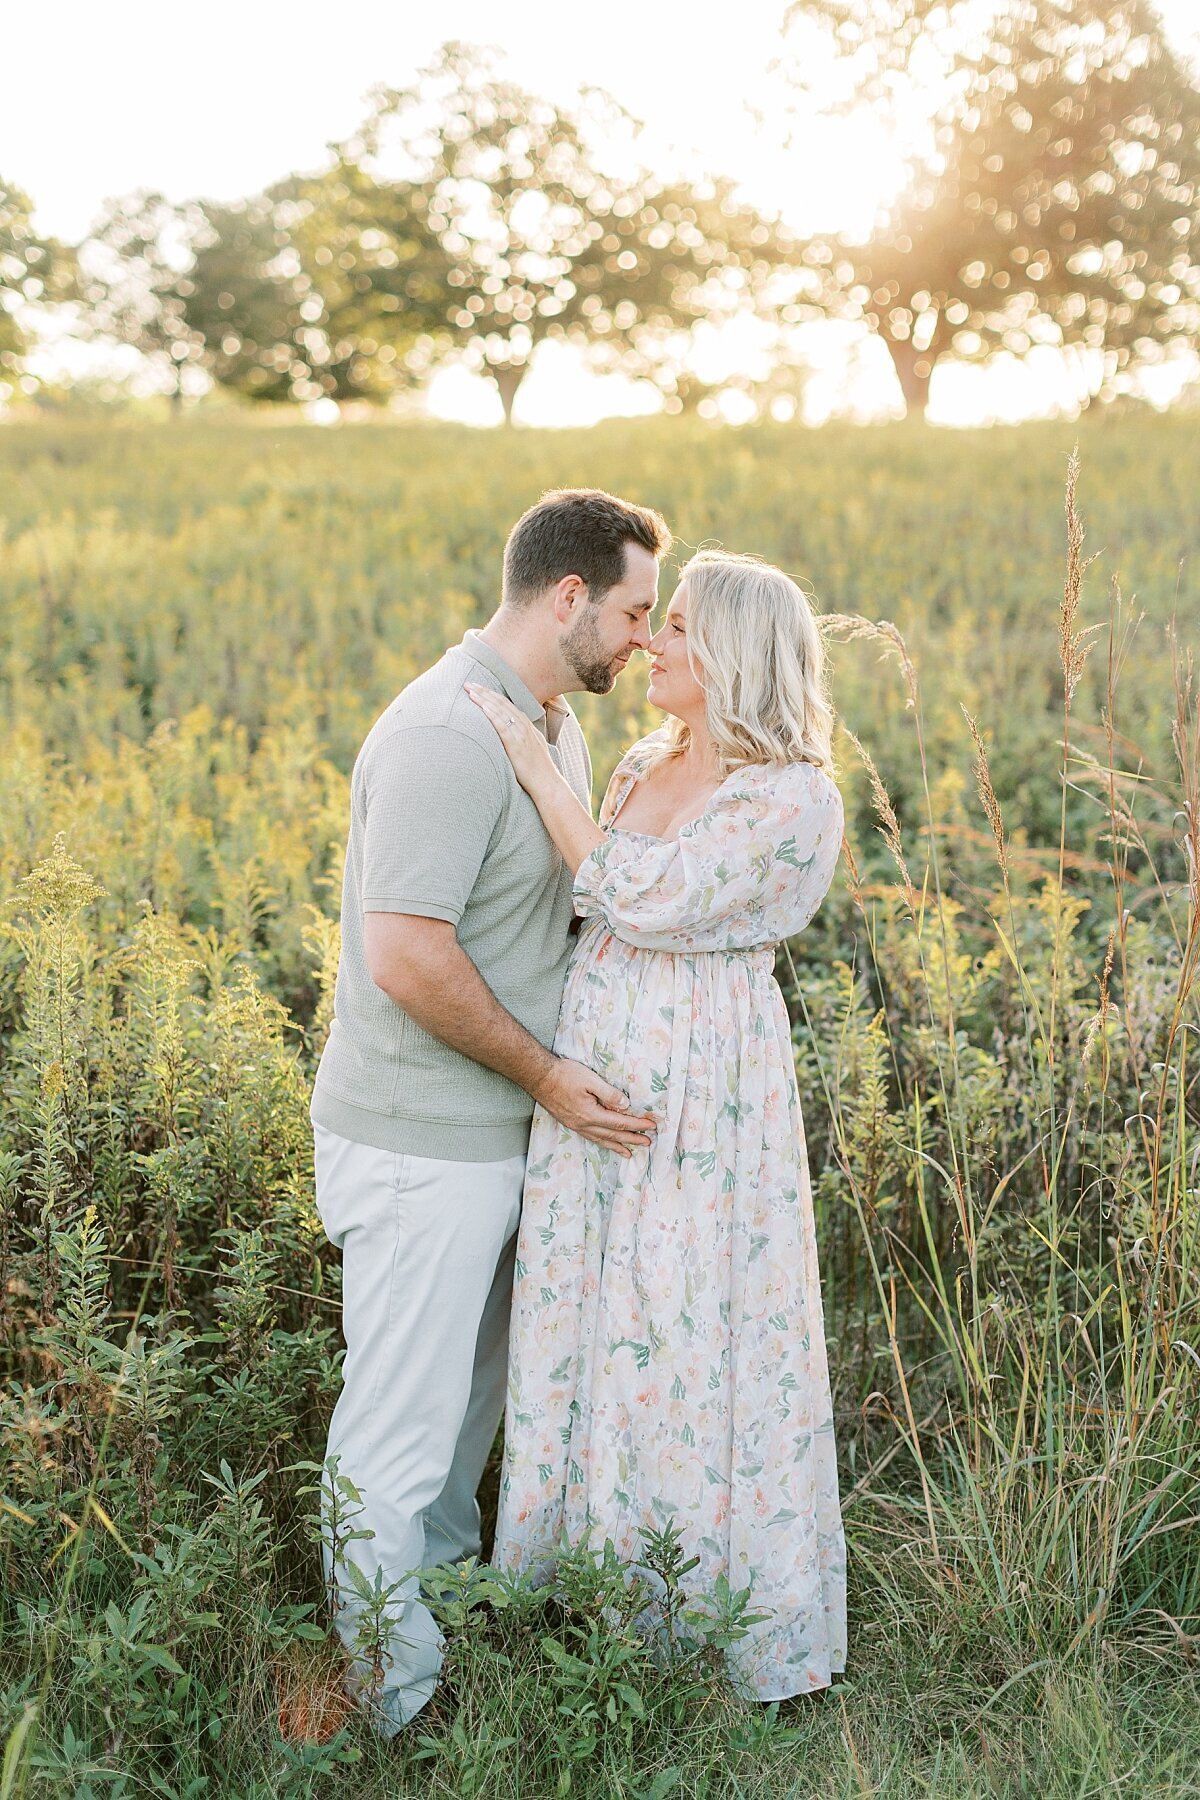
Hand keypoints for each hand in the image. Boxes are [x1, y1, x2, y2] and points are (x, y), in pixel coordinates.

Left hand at [465, 682, 555, 795]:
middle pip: (501, 703)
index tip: (477, 687)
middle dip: (484, 691)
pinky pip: (502, 726)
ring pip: (500, 711)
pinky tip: (483, 707)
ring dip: (484, 699)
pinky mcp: (516, 744)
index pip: (506, 704)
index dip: (491, 694)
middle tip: (468, 683)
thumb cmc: (537, 767)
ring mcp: (520, 734)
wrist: (546, 781)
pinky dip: (493, 715)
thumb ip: (520, 736)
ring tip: (470, 690)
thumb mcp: (531, 745)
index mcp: (526, 724)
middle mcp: (523, 725)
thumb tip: (507, 733)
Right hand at [533, 1058, 656, 1157]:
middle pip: (613, 1135)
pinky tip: (605, 1143)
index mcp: (590, 1114)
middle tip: (648, 1142)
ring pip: (601, 1139)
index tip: (651, 1126)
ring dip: (617, 1146)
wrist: (539, 1077)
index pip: (620, 1122)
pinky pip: (591, 1137)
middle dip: (632, 1139)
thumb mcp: (590, 1079)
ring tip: (629, 1153)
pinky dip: (602, 1142)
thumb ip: (609, 1093)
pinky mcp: (570, 1123)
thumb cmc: (564, 1075)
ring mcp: (576, 1125)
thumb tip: (625, 1104)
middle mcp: (584, 1124)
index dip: (637, 1125)